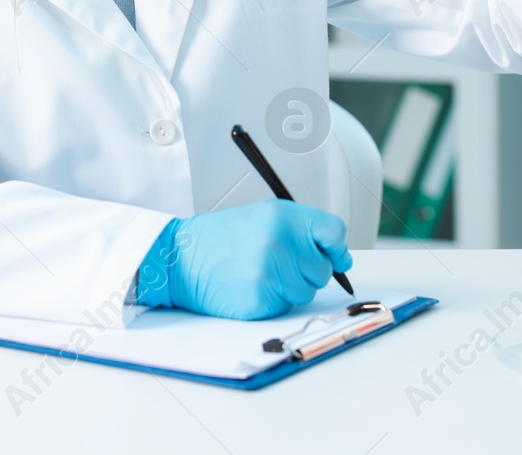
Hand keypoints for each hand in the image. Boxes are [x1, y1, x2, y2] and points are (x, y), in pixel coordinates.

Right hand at [134, 200, 351, 319]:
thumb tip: (340, 257)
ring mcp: (271, 272)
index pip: (334, 232)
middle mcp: (281, 241)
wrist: (181, 258)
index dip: (337, 248)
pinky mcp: (262, 299)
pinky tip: (249, 287)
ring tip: (258, 273)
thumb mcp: (262, 217)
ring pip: (306, 291)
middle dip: (305, 270)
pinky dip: (272, 301)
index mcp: (284, 216)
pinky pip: (286, 307)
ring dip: (288, 287)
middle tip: (274, 262)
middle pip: (323, 268)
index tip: (335, 256)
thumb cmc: (221, 239)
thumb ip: (301, 230)